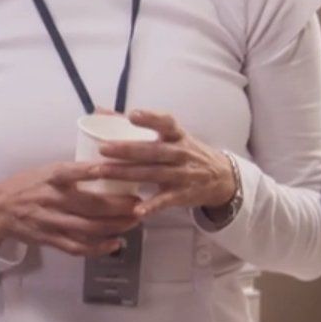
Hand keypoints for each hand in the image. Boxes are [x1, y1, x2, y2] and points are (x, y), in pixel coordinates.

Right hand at [0, 161, 141, 257]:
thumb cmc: (26, 185)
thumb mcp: (45, 170)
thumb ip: (72, 171)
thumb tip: (107, 166)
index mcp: (50, 177)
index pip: (71, 172)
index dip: (91, 172)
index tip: (112, 169)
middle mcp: (51, 199)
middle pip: (91, 205)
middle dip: (119, 206)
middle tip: (138, 202)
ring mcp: (51, 221)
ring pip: (89, 228)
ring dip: (116, 226)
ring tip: (134, 221)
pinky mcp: (50, 239)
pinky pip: (78, 247)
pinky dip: (99, 248)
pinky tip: (115, 244)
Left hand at [91, 110, 236, 219]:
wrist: (221, 177)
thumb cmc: (184, 151)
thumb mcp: (169, 134)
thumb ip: (135, 124)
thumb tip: (99, 111)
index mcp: (176, 135)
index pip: (166, 123)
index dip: (150, 118)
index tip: (132, 115)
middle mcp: (181, 153)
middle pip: (153, 150)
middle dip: (127, 150)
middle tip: (102, 149)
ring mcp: (183, 174)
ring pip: (153, 173)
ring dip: (126, 174)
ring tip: (102, 172)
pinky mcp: (183, 194)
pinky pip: (165, 200)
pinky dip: (152, 206)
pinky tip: (135, 210)